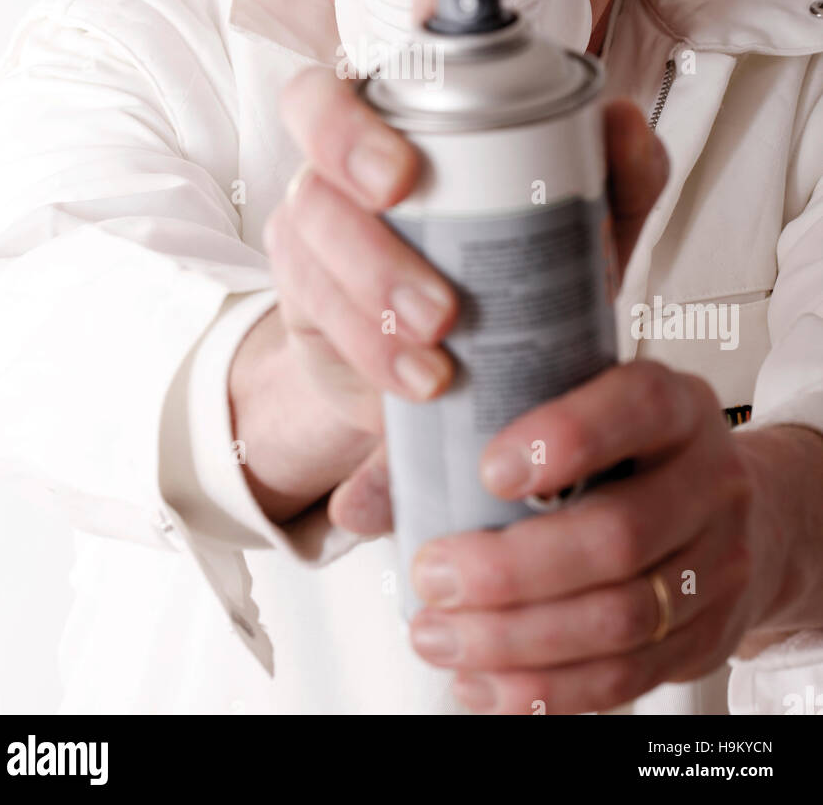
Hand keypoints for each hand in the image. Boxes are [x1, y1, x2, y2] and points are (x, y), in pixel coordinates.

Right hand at [328, 0, 670, 527]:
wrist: (447, 373)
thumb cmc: (513, 271)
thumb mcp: (579, 230)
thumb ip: (615, 180)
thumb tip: (621, 122)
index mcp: (427, 107)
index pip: (420, 25)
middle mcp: (355, 142)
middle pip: (315, 104)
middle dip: (350, 137)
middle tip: (402, 185)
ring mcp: (317, 212)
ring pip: (310, 213)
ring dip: (370, 267)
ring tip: (438, 325)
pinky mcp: (301, 287)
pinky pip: (312, 301)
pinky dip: (370, 342)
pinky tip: (422, 376)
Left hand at [407, 360, 761, 713]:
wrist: (738, 510)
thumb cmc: (620, 454)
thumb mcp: (562, 415)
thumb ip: (459, 440)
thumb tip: (354, 506)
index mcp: (671, 403)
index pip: (632, 407)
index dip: (565, 439)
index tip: (488, 470)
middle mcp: (708, 479)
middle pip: (619, 535)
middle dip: (512, 570)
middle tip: (433, 577)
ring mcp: (718, 561)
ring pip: (620, 618)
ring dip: (516, 640)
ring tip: (439, 637)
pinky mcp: (708, 635)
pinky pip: (629, 676)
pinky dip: (548, 689)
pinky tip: (485, 682)